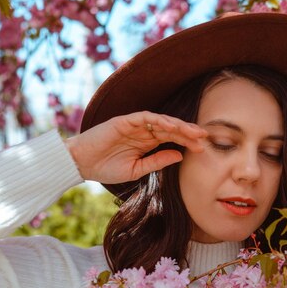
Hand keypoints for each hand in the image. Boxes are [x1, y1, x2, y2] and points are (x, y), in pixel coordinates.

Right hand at [64, 111, 206, 183]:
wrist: (81, 164)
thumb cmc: (106, 168)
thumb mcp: (137, 170)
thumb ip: (157, 161)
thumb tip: (180, 155)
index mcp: (147, 143)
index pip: (171, 139)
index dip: (187, 142)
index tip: (202, 149)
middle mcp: (143, 132)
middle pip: (171, 129)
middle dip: (188, 132)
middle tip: (205, 136)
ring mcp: (134, 125)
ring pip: (161, 121)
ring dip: (178, 125)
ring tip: (193, 131)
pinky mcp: (124, 121)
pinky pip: (145, 117)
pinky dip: (159, 120)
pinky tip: (171, 127)